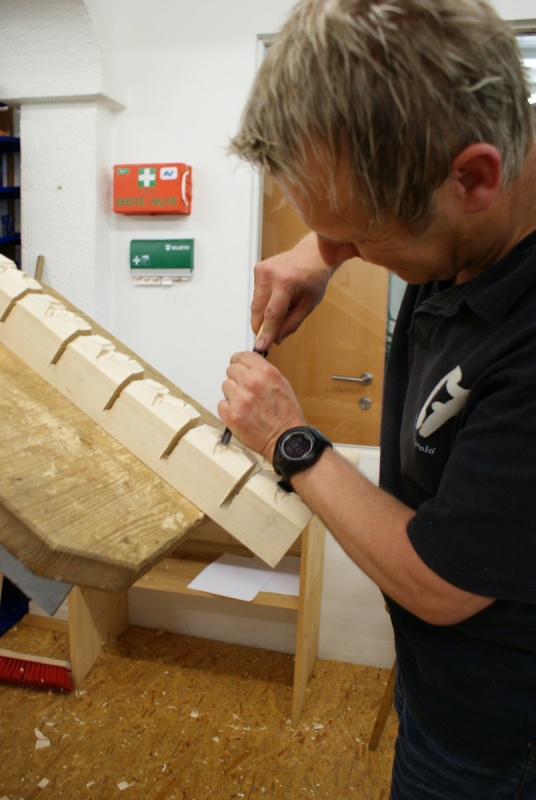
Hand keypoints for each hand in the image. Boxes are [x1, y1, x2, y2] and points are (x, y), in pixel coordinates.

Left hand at [218, 351, 304, 461]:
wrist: (285, 439)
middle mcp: (251, 382)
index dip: (240, 362)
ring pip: (225, 386)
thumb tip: (248, 366)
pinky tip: (241, 414)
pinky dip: (229, 409)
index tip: (240, 367)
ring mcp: (239, 399)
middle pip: (231, 370)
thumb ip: (263, 372)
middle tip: (245, 390)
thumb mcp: (282, 384)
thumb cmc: (286, 414)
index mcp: (265, 372)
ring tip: (246, 404)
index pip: (242, 356)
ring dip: (233, 394)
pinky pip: (221, 404)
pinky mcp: (230, 414)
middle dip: (237, 379)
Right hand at [252, 233, 336, 351]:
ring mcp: (262, 269)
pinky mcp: (258, 268)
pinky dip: (263, 301)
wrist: (313, 254)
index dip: (266, 333)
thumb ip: (291, 324)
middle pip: (258, 310)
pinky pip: (256, 294)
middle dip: (262, 327)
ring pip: (255, 304)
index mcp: (286, 282)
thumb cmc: (314, 279)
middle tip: (268, 337)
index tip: (260, 347)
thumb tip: (275, 339)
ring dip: (264, 313)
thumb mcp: (309, 305)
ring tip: (283, 306)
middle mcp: (271, 274)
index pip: (272, 314)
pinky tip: (277, 295)